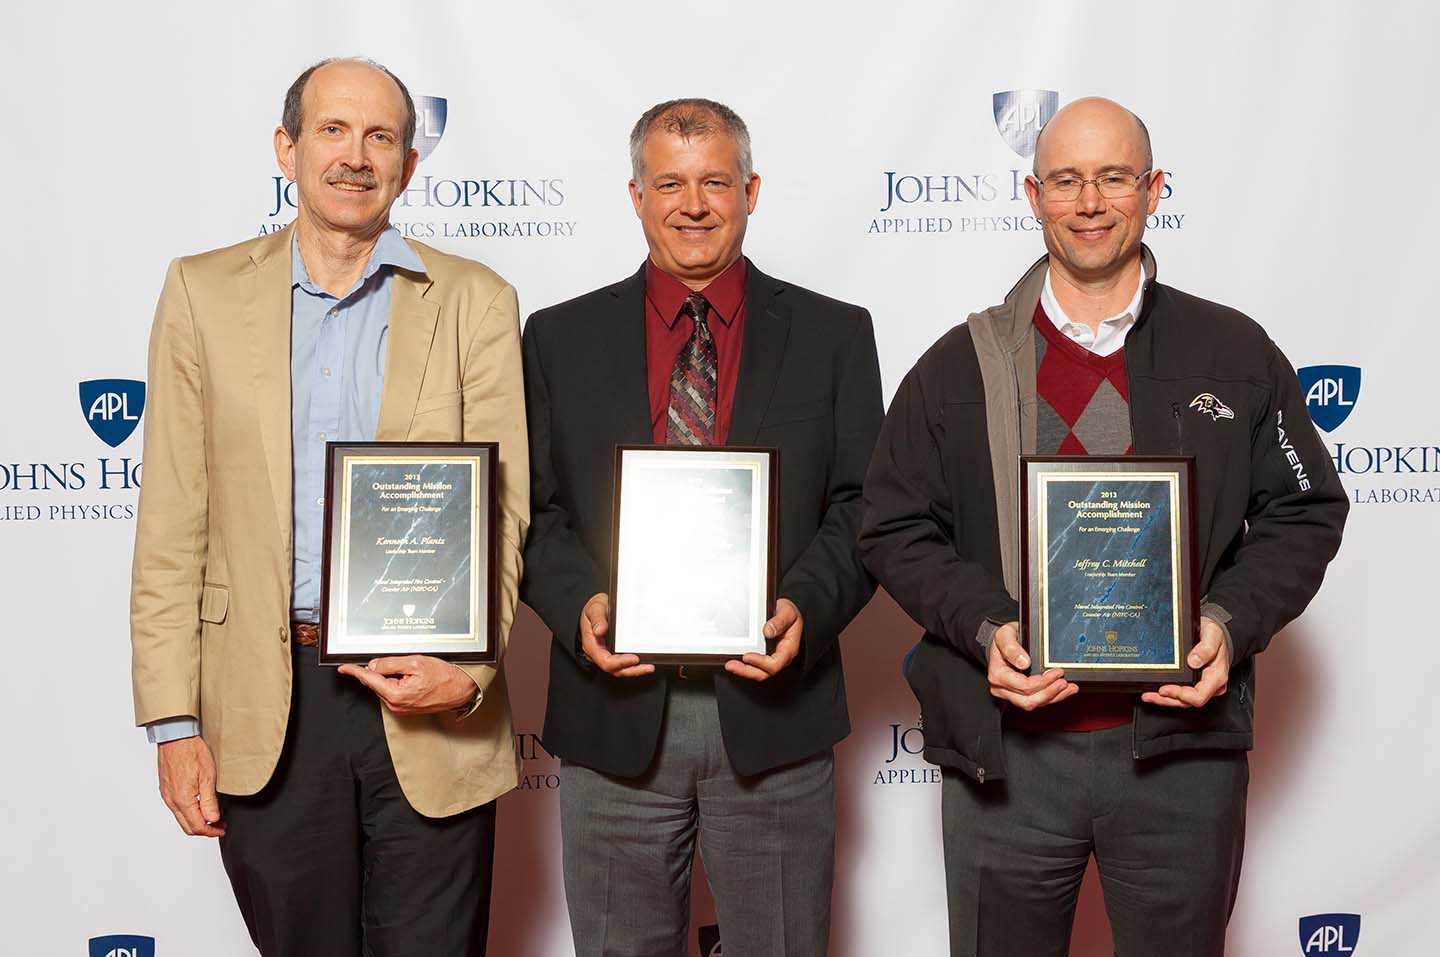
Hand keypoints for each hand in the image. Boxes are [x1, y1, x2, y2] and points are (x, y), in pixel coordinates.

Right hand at [157, 736, 224, 837]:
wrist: (176, 736)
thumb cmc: (192, 752)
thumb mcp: (208, 777)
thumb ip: (209, 802)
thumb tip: (213, 820)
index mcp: (182, 800)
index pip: (197, 826)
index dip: (211, 831)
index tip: (222, 829)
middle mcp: (171, 800)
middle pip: (187, 826)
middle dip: (205, 830)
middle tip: (219, 825)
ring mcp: (167, 795)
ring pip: (181, 818)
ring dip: (197, 821)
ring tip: (213, 816)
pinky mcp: (166, 789)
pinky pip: (177, 808)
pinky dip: (189, 812)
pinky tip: (200, 806)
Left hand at [338, 655, 478, 714]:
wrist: (461, 689)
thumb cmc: (444, 677)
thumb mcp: (415, 662)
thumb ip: (390, 664)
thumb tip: (373, 665)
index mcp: (395, 694)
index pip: (369, 679)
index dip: (354, 671)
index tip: (343, 668)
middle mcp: (396, 705)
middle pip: (378, 682)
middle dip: (383, 670)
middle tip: (403, 662)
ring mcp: (401, 708)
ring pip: (387, 686)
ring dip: (394, 676)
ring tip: (414, 670)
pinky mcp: (407, 708)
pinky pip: (395, 691)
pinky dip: (399, 682)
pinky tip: (414, 677)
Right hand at [577, 593, 653, 677]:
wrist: (595, 607)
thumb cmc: (594, 609)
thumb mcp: (595, 608)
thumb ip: (597, 618)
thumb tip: (599, 630)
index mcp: (591, 644)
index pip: (605, 661)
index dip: (620, 663)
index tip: (634, 658)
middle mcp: (597, 652)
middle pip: (614, 669)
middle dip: (631, 670)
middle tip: (647, 667)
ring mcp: (605, 653)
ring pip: (619, 669)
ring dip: (634, 670)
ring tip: (648, 667)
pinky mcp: (612, 652)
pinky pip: (622, 663)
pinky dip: (633, 665)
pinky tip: (644, 661)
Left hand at [726, 598, 802, 681]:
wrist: (787, 613)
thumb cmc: (790, 614)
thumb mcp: (788, 611)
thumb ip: (780, 621)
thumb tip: (768, 631)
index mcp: (789, 648)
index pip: (776, 662)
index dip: (761, 662)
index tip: (747, 656)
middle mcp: (781, 656)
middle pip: (765, 672)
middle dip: (747, 671)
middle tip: (732, 665)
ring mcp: (772, 657)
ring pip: (759, 672)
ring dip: (743, 670)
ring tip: (730, 665)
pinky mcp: (764, 656)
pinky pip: (755, 666)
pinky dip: (744, 666)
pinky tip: (734, 661)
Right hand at [987, 622, 1076, 710]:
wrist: (1001, 641)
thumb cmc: (1003, 638)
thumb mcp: (1005, 635)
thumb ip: (1011, 648)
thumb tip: (1024, 662)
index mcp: (997, 675)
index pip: (1023, 686)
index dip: (1043, 682)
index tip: (1057, 672)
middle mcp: (1001, 688)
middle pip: (1028, 700)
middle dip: (1050, 693)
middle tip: (1064, 682)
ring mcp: (1009, 693)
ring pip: (1034, 703)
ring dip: (1054, 697)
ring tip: (1069, 688)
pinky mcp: (1018, 695)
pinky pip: (1036, 701)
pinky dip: (1052, 697)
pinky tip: (1063, 691)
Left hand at [1142, 616, 1229, 708]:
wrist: (1216, 634)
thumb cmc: (1216, 635)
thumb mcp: (1213, 634)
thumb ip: (1206, 648)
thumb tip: (1194, 661)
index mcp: (1217, 676)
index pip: (1199, 695)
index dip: (1181, 695)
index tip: (1165, 689)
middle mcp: (1211, 685)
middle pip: (1188, 701)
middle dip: (1167, 699)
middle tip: (1150, 694)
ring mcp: (1202, 686)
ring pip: (1183, 700)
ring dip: (1164, 699)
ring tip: (1148, 695)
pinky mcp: (1194, 684)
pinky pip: (1181, 694)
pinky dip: (1167, 694)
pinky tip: (1154, 691)